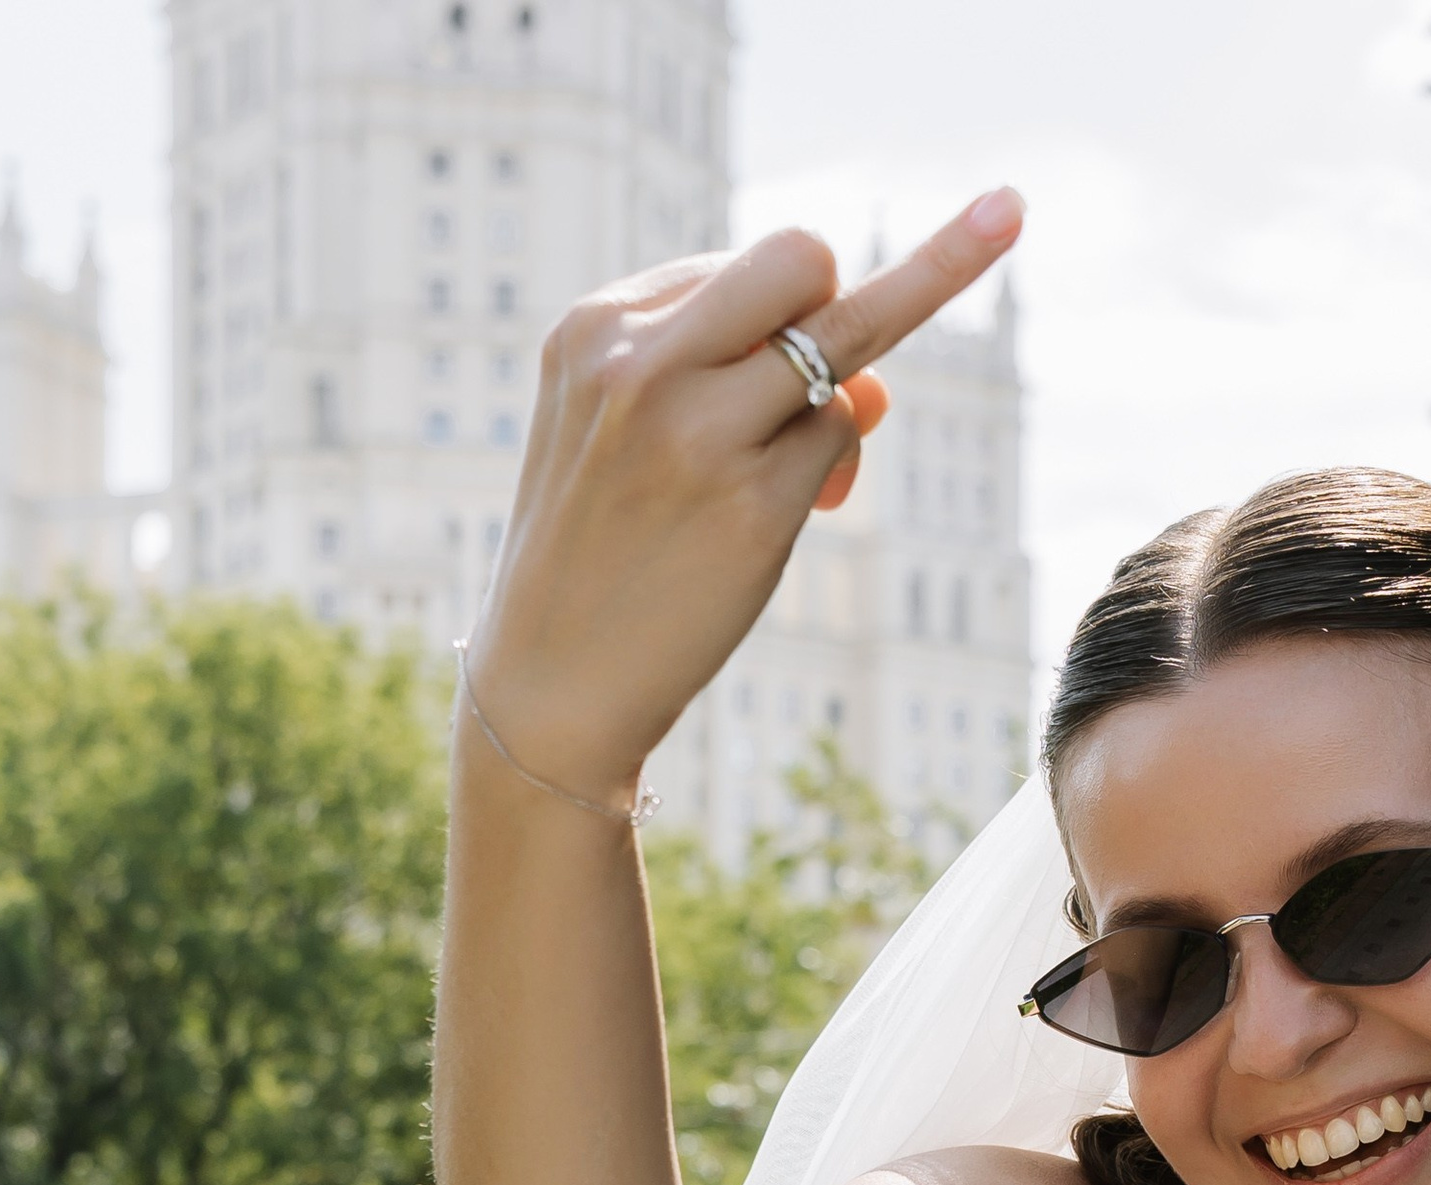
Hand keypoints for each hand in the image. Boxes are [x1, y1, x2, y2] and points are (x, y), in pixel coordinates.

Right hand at [467, 194, 1023, 808]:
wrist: (552, 681)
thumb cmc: (602, 547)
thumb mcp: (629, 433)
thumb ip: (733, 376)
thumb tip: (878, 382)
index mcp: (596, 328)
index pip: (735, 266)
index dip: (772, 315)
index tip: (777, 361)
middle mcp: (643, 363)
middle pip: (803, 257)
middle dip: (839, 294)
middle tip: (839, 367)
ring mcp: (701, 434)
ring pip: (840, 346)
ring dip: (838, 406)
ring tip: (812, 480)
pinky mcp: (756, 506)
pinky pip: (841, 432)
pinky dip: (830, 472)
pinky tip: (774, 521)